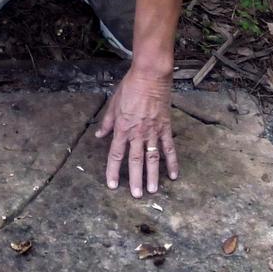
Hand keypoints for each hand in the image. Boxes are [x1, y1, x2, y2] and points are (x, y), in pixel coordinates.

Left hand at [96, 68, 177, 196]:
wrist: (150, 76)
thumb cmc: (130, 87)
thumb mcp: (113, 104)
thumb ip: (107, 123)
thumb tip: (98, 135)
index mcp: (122, 129)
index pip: (116, 154)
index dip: (113, 171)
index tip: (112, 185)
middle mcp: (137, 133)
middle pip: (135, 161)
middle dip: (135, 180)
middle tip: (137, 196)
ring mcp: (153, 132)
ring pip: (153, 158)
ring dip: (153, 176)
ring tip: (153, 191)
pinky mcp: (166, 128)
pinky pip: (169, 148)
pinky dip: (172, 162)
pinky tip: (174, 175)